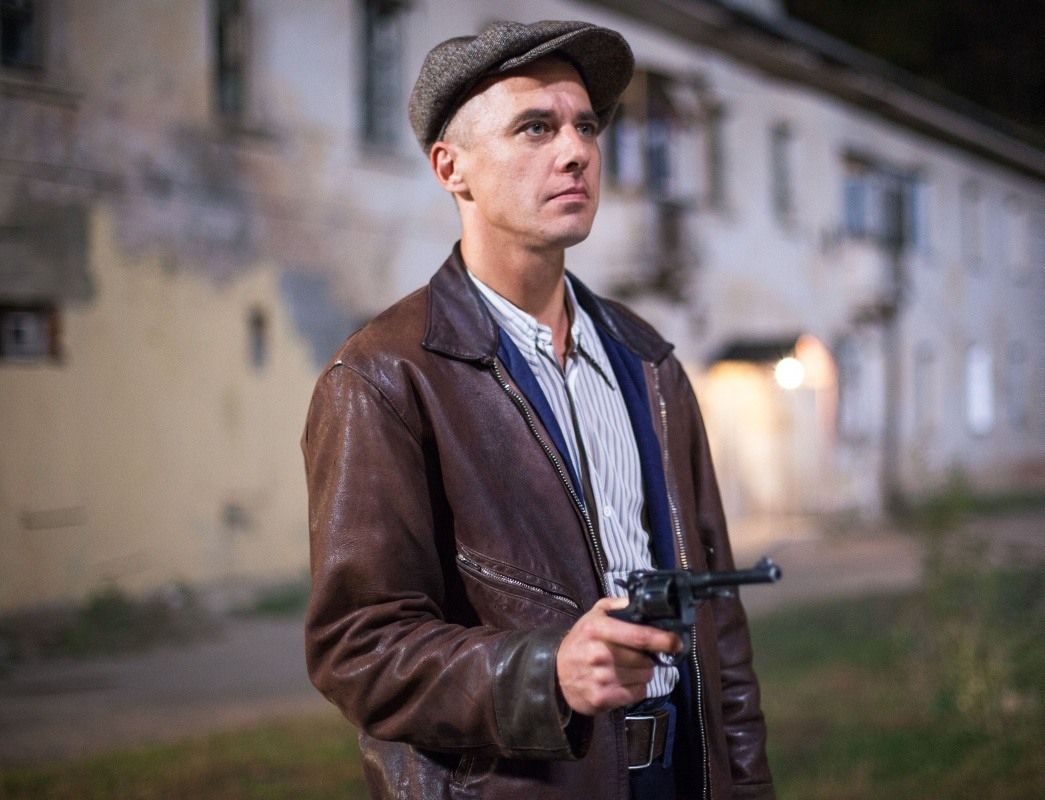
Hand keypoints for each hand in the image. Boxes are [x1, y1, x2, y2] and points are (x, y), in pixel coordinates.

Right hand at [556, 596, 682, 715]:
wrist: (554, 673)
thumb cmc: (580, 641)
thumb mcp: (593, 616)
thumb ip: (617, 606)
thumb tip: (643, 602)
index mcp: (598, 630)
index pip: (638, 636)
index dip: (662, 639)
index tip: (676, 642)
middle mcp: (600, 654)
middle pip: (645, 660)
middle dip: (650, 658)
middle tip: (641, 655)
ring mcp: (601, 679)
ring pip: (644, 677)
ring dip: (644, 673)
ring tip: (630, 668)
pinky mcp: (602, 699)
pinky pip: (637, 694)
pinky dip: (636, 688)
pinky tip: (624, 682)